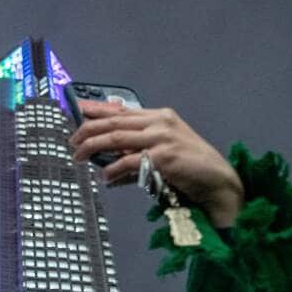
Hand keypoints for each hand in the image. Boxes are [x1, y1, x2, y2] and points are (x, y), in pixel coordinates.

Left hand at [69, 100, 243, 227]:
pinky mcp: (164, 156)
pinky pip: (129, 161)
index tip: (78, 109)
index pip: (122, 111)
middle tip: (73, 141)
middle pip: (115, 122)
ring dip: (93, 147)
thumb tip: (108, 168)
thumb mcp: (162, 155)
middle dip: (89, 130)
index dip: (98, 109)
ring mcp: (162, 137)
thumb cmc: (191, 170)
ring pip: (117, 138)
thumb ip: (136, 156)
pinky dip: (113, 170)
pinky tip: (105, 177)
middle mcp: (160, 122)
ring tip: (79, 156)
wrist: (217, 182)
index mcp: (160, 117)